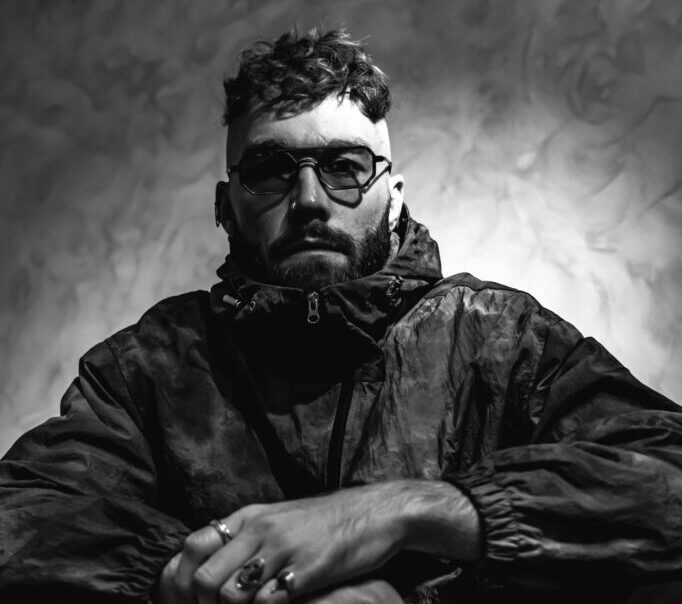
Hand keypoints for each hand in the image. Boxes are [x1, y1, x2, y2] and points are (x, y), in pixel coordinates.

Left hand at [157, 480, 478, 603]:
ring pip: (232, 593)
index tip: (199, 599)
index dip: (186, 579)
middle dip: (209, 603)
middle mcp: (261, 529)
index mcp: (250, 516)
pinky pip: (269, 602)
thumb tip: (215, 559)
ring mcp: (283, 549)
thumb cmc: (324, 523)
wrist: (373, 513)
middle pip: (206, 578)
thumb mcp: (280, 519)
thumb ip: (248, 536)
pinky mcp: (307, 570)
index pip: (194, 546)